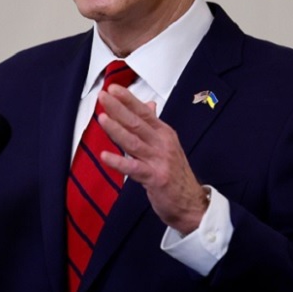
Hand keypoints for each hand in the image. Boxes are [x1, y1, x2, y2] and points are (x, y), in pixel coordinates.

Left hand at [96, 85, 208, 234]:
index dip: (129, 100)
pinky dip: (119, 162)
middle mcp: (162, 143)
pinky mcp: (155, 178)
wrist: (191, 202)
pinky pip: (134, 169)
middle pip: (137, 123)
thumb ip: (153, 125)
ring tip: (102, 118)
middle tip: (103, 96)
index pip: (144, 112)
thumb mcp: (166, 144)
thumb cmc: (174, 173)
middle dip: (119, 108)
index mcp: (164, 133)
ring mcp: (159, 160)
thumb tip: (149, 105)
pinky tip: (105, 156)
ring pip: (134, 142)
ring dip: (117, 130)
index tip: (113, 89)